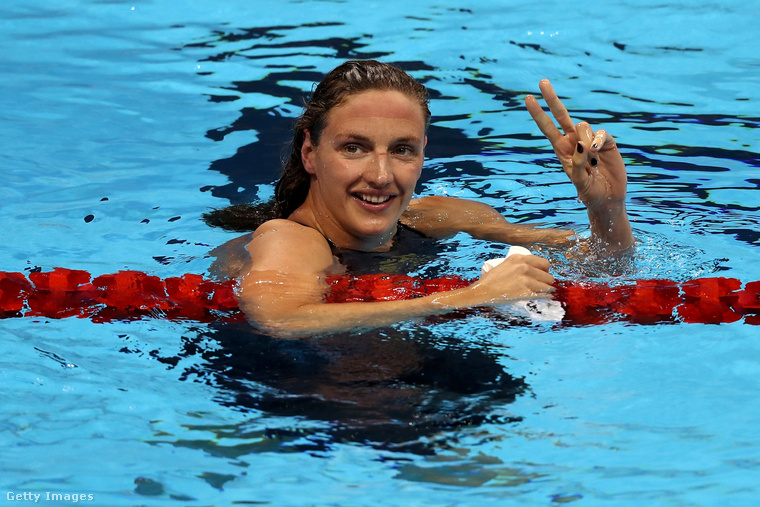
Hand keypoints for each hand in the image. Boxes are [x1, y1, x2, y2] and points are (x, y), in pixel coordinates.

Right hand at [469, 254, 554, 304]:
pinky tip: (542, 297)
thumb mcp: (505, 264)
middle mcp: (524, 267)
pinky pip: (543, 295)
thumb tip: (533, 269)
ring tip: (541, 292)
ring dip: (545, 290)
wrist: (483, 291)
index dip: (545, 270)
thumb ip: (519, 264)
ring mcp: (526, 280)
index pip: (544, 263)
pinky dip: (544, 297)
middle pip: (548, 275)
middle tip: (541, 284)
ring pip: (547, 286)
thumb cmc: (492, 280)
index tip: (542, 274)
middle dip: (546, 281)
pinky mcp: (525, 293)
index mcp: (519, 258)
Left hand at [525, 79, 626, 209]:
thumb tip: (582, 145)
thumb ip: (577, 165)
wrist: (608, 198)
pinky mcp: (605, 142)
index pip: (547, 128)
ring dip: (585, 140)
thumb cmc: (589, 192)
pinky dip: (597, 139)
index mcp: (561, 150)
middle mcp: (574, 141)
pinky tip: (597, 151)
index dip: (538, 113)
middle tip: (541, 82)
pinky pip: (600, 132)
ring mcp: (589, 139)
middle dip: (551, 98)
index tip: (528, 98)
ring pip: (583, 125)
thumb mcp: (579, 182)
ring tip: (591, 161)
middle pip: (561, 115)